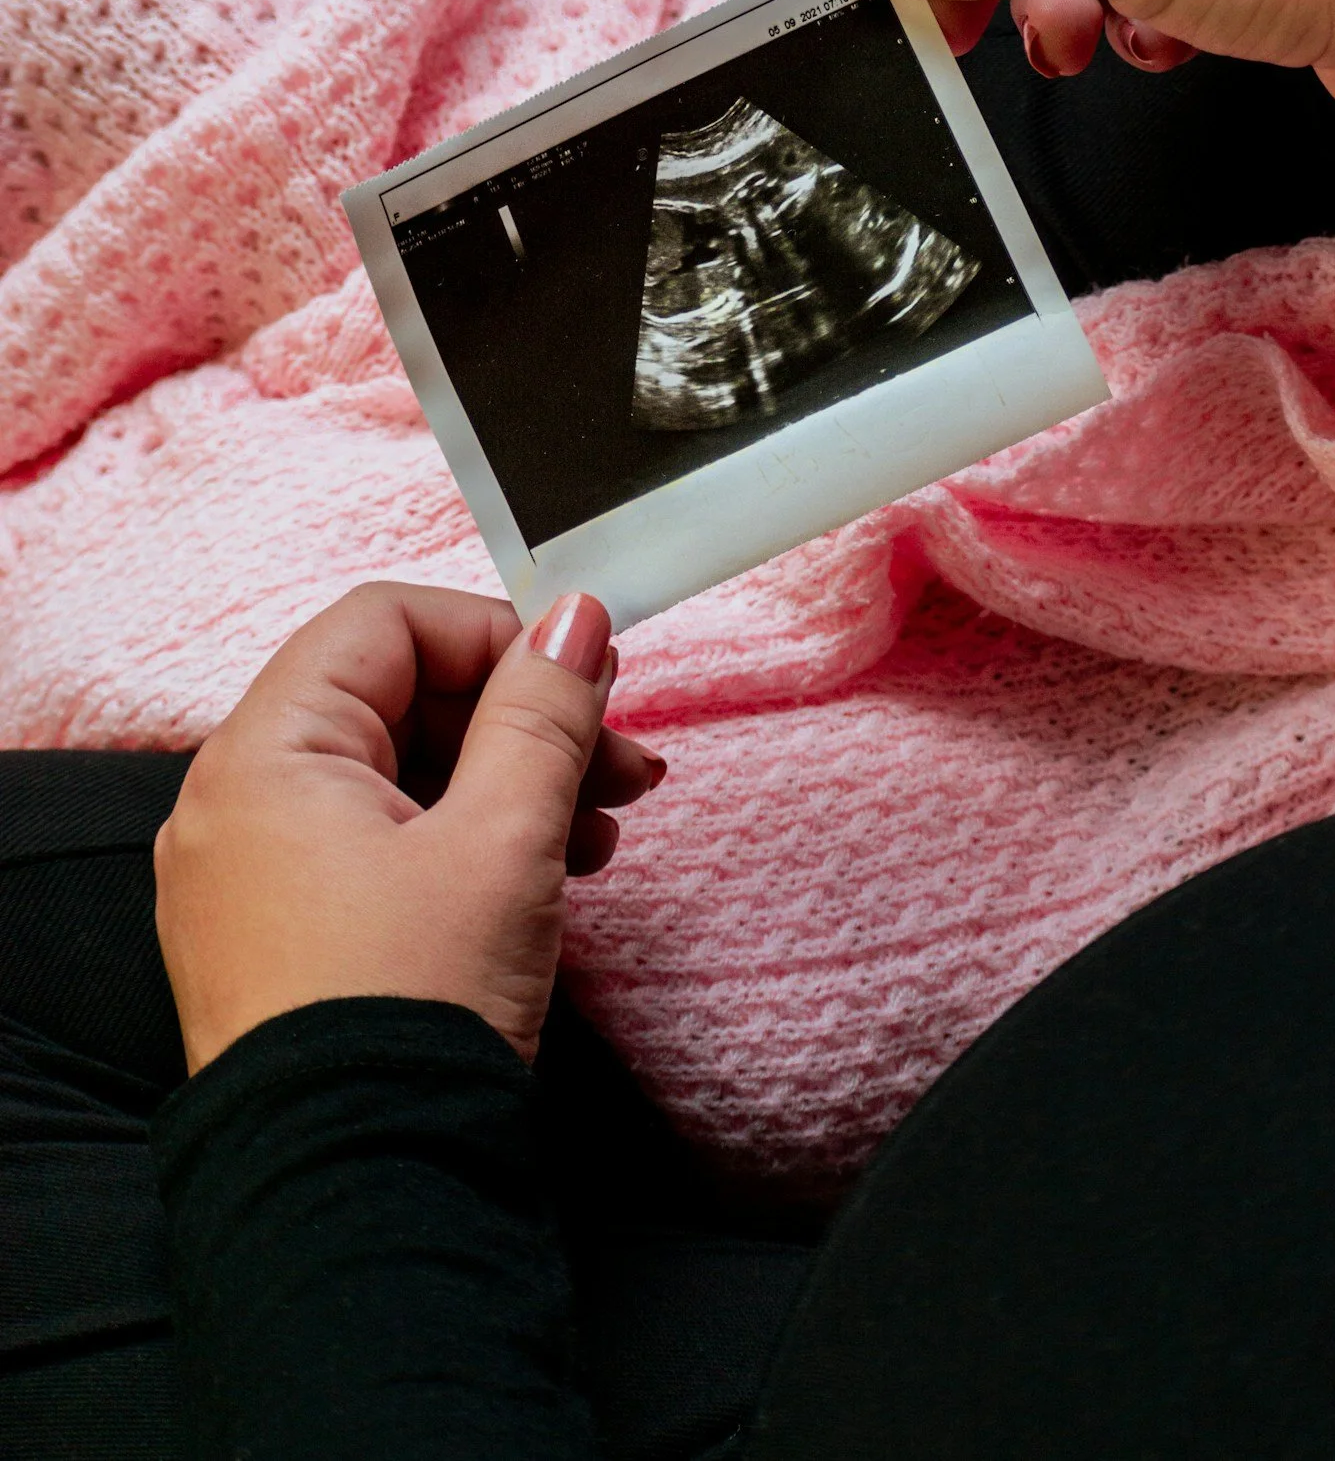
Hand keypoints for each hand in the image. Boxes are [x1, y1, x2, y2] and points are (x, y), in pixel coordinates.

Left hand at [155, 583, 662, 1071]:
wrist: (364, 1193)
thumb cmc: (408, 1017)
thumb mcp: (504, 839)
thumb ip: (543, 711)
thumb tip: (573, 621)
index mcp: (264, 757)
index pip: (386, 623)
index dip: (497, 636)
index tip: (582, 676)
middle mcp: (237, 804)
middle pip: (395, 697)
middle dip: (520, 721)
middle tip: (616, 761)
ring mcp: (253, 875)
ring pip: (396, 773)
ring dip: (507, 782)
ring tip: (597, 832)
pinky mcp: (284, 934)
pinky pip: (376, 843)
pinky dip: (462, 840)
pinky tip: (546, 874)